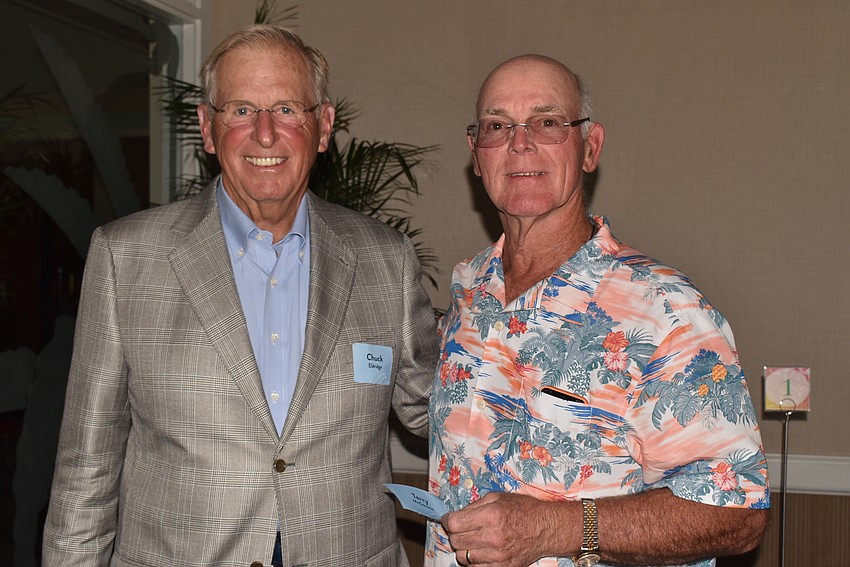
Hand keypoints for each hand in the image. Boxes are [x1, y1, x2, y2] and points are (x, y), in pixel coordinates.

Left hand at [441, 492, 577, 566]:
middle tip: (462, 528)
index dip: (447, 521)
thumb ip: (474, 506)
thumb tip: (455, 515)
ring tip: (473, 540)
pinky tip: (480, 551)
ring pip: (463, 557)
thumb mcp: (497, 497)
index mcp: (491, 515)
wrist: (546, 528)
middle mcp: (493, 536)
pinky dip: (473, 561)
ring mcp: (498, 555)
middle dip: (455, 533)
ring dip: (464, 548)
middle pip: (456, 540)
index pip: (454, 524)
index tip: (448, 519)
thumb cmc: (523, 510)